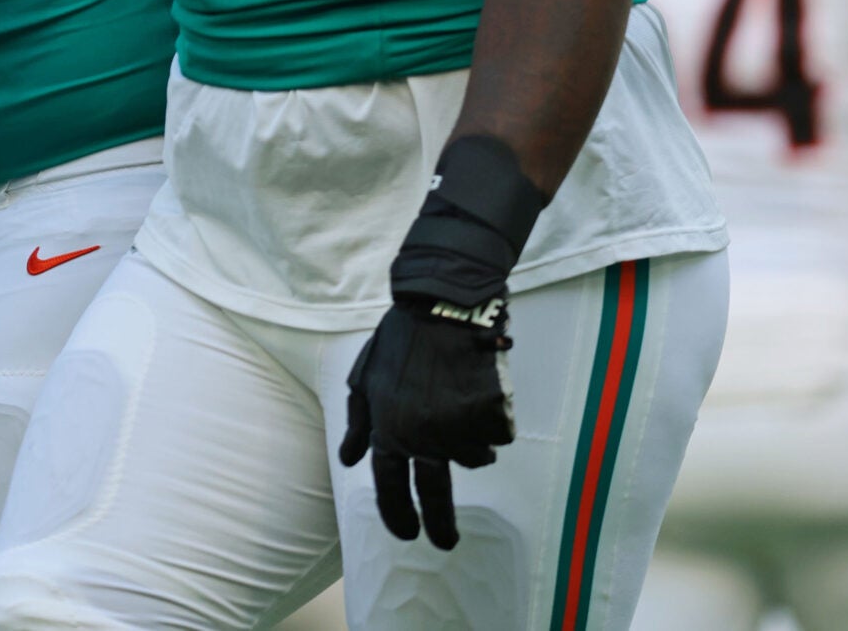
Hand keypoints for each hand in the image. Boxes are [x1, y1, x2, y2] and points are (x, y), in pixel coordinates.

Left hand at [338, 297, 513, 548]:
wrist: (441, 304)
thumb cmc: (401, 338)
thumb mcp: (366, 377)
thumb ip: (359, 423)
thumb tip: (350, 459)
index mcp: (388, 427)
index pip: (390, 485)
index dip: (398, 515)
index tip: (409, 535)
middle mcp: (422, 435)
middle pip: (435, 495)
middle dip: (441, 525)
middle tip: (446, 543)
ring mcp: (458, 426)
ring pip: (474, 458)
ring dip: (472, 443)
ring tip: (461, 404)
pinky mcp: (489, 413)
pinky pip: (497, 435)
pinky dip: (492, 421)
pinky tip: (480, 390)